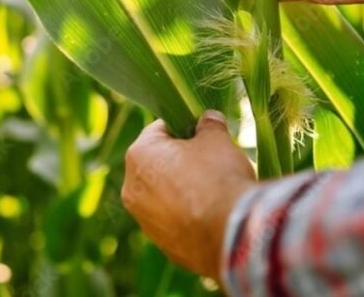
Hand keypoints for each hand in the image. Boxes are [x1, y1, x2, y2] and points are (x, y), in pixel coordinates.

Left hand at [121, 111, 256, 277]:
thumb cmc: (218, 178)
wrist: (231, 233)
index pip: (159, 129)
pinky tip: (211, 214)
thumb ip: (209, 125)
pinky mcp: (162, 244)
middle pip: (158, 163)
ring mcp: (144, 221)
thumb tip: (208, 119)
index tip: (203, 133)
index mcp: (139, 155)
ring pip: (164, 194)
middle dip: (182, 160)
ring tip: (213, 190)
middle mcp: (132, 189)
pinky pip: (174, 220)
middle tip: (210, 161)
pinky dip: (188, 215)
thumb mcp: (217, 139)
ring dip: (183, 189)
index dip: (184, 127)